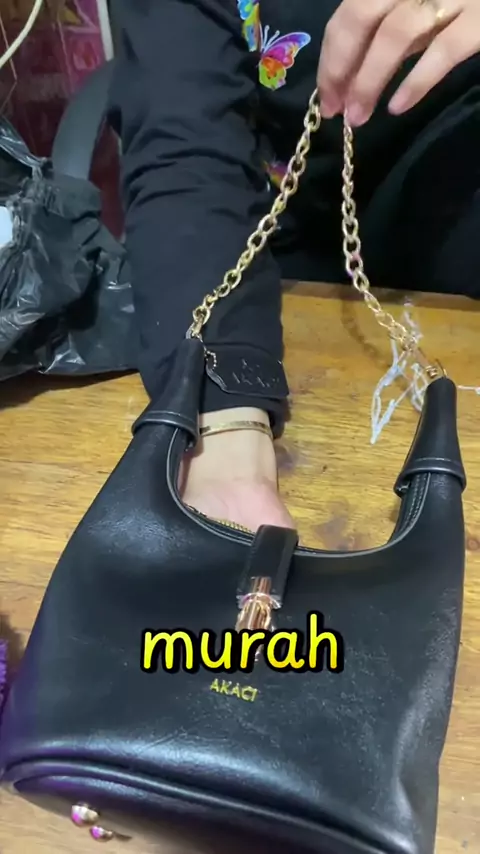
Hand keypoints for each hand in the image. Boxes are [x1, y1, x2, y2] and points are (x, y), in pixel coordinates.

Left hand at [317, 0, 479, 125]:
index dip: (332, 54)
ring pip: (395, 34)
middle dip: (340, 67)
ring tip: (358, 116)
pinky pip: (444, 49)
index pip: (350, 9)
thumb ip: (396, 23)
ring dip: (368, 80)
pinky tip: (398, 106)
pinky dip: (416, 80)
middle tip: (335, 109)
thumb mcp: (426, 2)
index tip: (326, 93)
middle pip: (362, 15)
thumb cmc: (465, 0)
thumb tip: (353, 70)